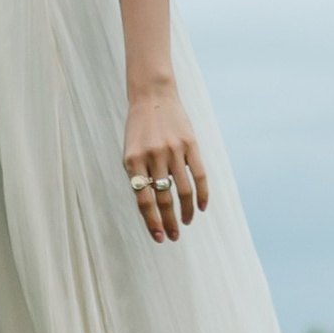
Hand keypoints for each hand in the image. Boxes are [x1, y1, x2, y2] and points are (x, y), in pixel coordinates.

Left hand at [123, 82, 208, 244]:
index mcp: (134, 160)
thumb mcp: (131, 152)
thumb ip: (139, 177)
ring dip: (186, 211)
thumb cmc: (139, 129)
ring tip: (186, 222)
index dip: (152, 221)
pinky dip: (202, 193)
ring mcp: (173, 150)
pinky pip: (199, 174)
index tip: (158, 237)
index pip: (144, 200)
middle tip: (173, 236)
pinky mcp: (190, 144)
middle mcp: (153, 156)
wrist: (152, 96)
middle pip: (164, 198)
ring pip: (183, 190)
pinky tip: (201, 207)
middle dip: (169, 221)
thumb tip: (151, 209)